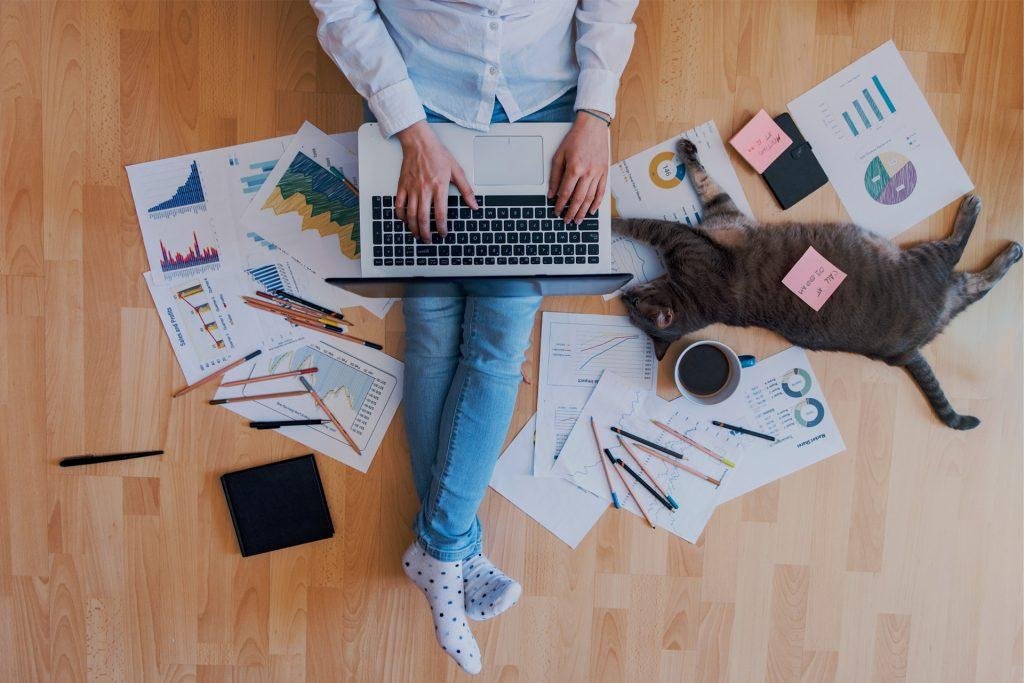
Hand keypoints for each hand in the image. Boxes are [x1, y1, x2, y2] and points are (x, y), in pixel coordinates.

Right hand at [394, 121, 476, 241]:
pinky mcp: (402, 186)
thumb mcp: (457, 170)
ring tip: (418, 235)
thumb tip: (474, 205)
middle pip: (423, 218)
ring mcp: (412, 189)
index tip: (443, 234)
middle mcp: (424, 190)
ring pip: (410, 214)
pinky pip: (399, 205)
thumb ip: (466, 190)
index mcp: (439, 187)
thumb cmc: (437, 154)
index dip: (442, 227)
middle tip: (429, 240)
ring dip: (414, 228)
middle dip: (426, 233)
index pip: (440, 214)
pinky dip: (401, 215)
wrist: (419, 142)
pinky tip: (405, 221)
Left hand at [548, 111, 609, 224]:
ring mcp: (598, 173)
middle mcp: (587, 172)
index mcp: (574, 168)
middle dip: (572, 213)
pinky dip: (597, 203)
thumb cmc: (575, 138)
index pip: (565, 193)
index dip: (560, 205)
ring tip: (578, 220)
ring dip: (583, 211)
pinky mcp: (604, 172)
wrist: (593, 126)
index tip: (557, 212)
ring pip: (590, 198)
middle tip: (567, 221)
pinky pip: (601, 191)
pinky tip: (591, 210)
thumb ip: (555, 176)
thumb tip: (552, 193)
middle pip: (578, 199)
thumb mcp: (559, 155)